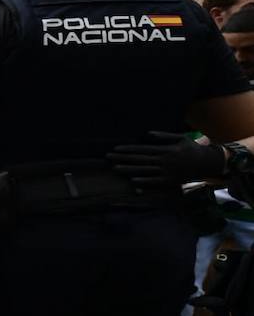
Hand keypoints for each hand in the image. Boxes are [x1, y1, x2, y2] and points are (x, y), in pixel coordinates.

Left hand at [107, 131, 225, 186]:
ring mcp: (167, 171)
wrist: (208, 163)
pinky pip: (155, 181)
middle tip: (107, 157)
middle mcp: (164, 160)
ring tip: (115, 168)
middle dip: (122, 158)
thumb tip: (148, 134)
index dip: (127, 149)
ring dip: (129, 169)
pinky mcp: (170, 181)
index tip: (115, 149)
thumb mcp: (179, 138)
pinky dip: (144, 181)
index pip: (142, 149)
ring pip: (144, 170)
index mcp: (164, 149)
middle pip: (139, 159)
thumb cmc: (192, 149)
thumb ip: (163, 136)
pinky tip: (132, 181)